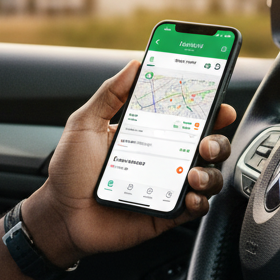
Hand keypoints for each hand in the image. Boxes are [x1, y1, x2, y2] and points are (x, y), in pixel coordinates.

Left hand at [21, 60, 233, 268]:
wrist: (62, 215)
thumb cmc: (70, 170)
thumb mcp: (84, 124)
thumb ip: (109, 94)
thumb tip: (135, 65)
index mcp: (145, 132)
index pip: (183, 115)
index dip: (205, 105)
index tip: (216, 97)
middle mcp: (162, 157)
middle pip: (206, 143)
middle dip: (217, 138)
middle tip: (206, 139)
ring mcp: (167, 185)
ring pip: (208, 175)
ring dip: (211, 172)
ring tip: (194, 172)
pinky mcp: (167, 213)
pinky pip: (196, 207)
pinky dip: (201, 201)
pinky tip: (191, 195)